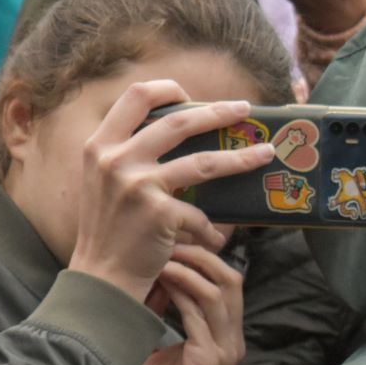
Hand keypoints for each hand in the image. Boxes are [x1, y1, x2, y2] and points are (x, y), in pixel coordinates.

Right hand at [67, 82, 274, 303]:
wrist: (100, 275)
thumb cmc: (107, 228)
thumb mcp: (102, 180)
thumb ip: (126, 153)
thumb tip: (175, 130)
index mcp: (99, 145)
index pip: (135, 96)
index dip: (168, 89)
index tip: (190, 97)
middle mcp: (115, 160)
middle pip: (178, 121)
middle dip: (218, 112)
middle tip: (244, 110)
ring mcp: (137, 185)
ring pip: (204, 161)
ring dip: (241, 157)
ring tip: (266, 153)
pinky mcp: (158, 213)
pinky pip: (200, 213)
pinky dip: (211, 228)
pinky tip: (216, 238)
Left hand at [131, 243, 246, 364]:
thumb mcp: (153, 343)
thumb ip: (154, 313)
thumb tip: (142, 279)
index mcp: (220, 331)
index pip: (224, 280)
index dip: (200, 256)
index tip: (167, 242)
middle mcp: (230, 337)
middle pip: (229, 279)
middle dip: (198, 255)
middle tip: (166, 243)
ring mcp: (225, 350)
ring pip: (219, 294)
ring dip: (188, 272)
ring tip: (161, 258)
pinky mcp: (211, 364)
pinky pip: (203, 320)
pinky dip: (183, 298)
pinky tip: (161, 285)